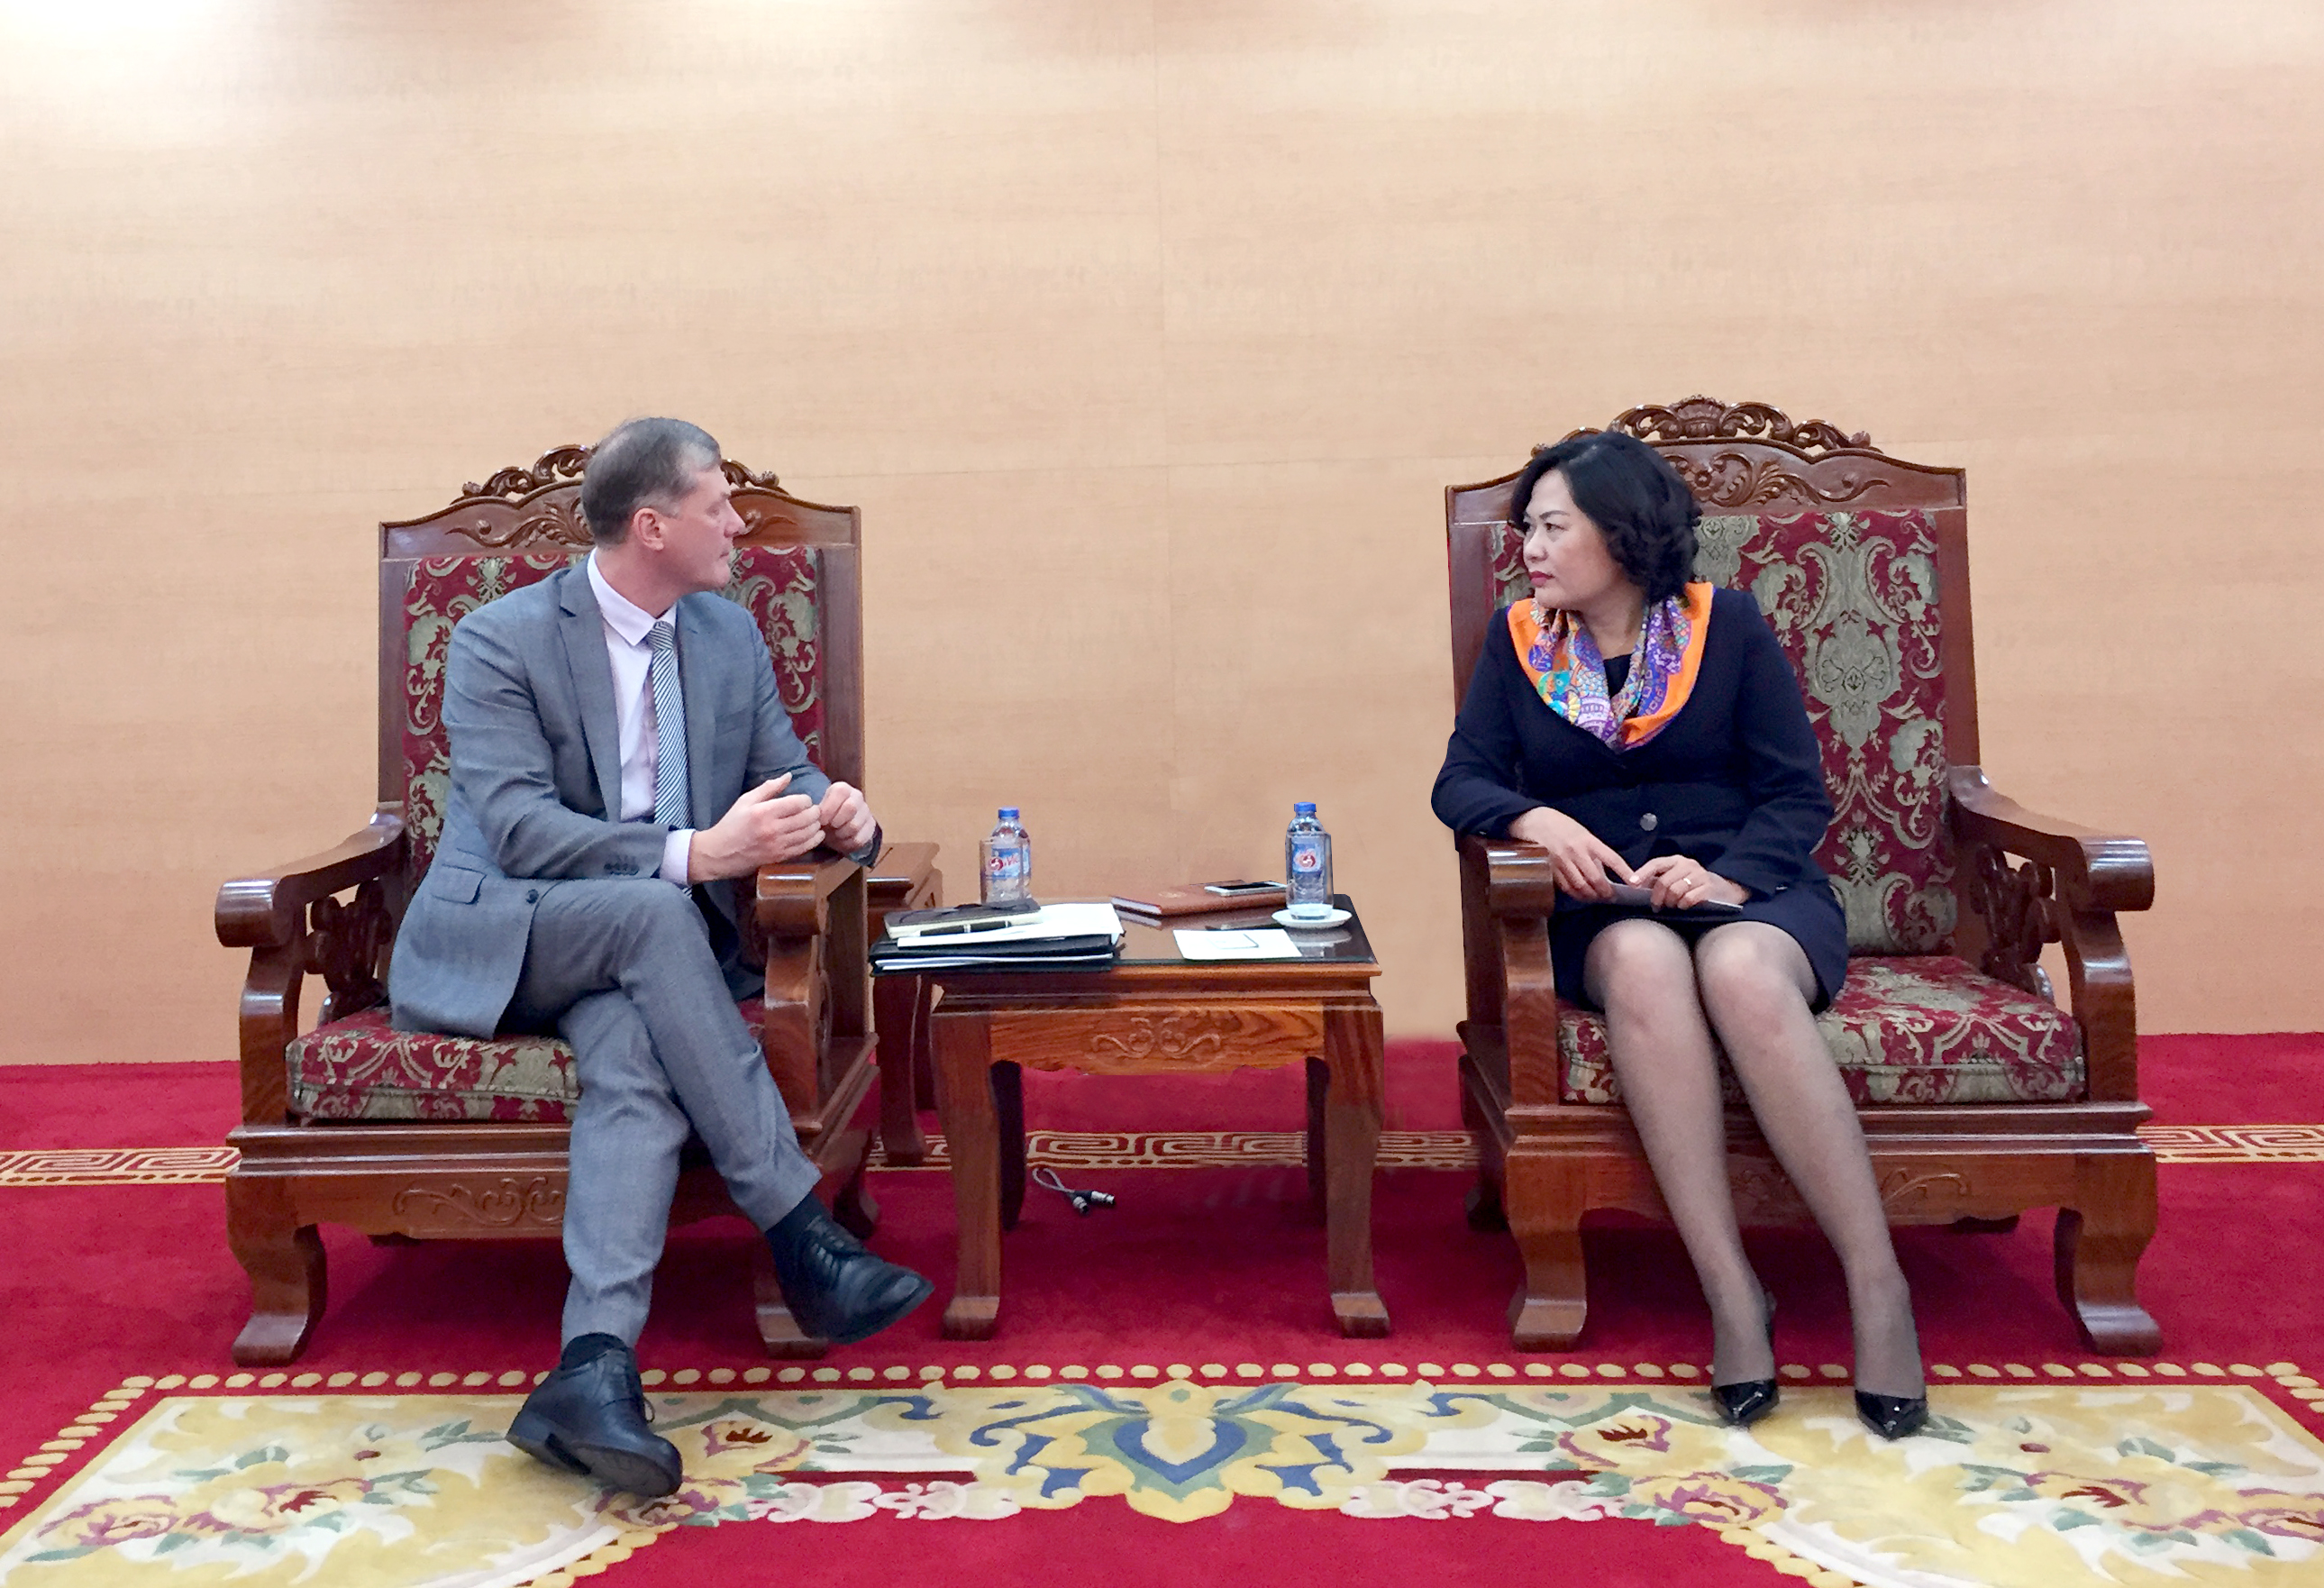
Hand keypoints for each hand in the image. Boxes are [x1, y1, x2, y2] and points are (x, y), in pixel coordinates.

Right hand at [687, 774, 824, 880]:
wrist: (719, 853)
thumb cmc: (732, 824)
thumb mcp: (746, 801)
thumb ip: (769, 788)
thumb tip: (789, 776)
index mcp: (764, 812)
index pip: (798, 803)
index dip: (806, 800)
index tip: (803, 800)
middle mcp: (773, 829)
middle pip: (806, 818)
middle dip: (814, 812)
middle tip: (813, 810)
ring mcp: (777, 845)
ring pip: (808, 833)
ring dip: (816, 825)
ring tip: (814, 821)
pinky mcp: (780, 857)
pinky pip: (804, 848)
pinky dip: (814, 840)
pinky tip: (816, 834)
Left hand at [818, 781, 876, 855]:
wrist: (837, 827)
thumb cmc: (826, 816)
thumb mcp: (819, 810)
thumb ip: (817, 812)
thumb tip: (817, 817)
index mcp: (843, 789)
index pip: (840, 792)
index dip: (830, 808)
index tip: (822, 820)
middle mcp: (857, 797)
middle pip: (851, 807)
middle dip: (837, 821)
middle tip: (830, 827)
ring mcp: (866, 811)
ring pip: (855, 825)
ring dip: (841, 833)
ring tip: (834, 834)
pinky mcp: (870, 826)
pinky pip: (859, 838)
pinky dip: (847, 843)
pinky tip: (842, 841)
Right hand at [1506, 806, 1634, 901]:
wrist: (1536, 822)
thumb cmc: (1562, 826)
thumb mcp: (1582, 833)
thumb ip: (1593, 851)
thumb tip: (1603, 873)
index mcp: (1588, 841)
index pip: (1612, 859)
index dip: (1625, 872)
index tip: (1634, 883)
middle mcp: (1577, 852)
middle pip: (1596, 879)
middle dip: (1605, 892)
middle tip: (1610, 896)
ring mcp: (1563, 862)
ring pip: (1581, 886)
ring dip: (1591, 896)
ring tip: (1596, 897)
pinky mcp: (1551, 869)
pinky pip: (1567, 887)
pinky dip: (1576, 894)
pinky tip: (1581, 895)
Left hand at [1632, 854, 1749, 910]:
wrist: (1725, 889)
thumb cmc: (1694, 884)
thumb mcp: (1677, 877)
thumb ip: (1659, 879)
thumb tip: (1637, 885)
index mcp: (1677, 860)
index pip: (1656, 863)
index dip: (1642, 873)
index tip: (1632, 884)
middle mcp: (1688, 865)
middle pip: (1664, 882)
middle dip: (1657, 897)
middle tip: (1656, 906)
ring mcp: (1700, 875)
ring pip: (1675, 891)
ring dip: (1670, 902)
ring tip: (1672, 906)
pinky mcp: (1709, 888)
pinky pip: (1688, 899)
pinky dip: (1683, 905)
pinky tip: (1684, 906)